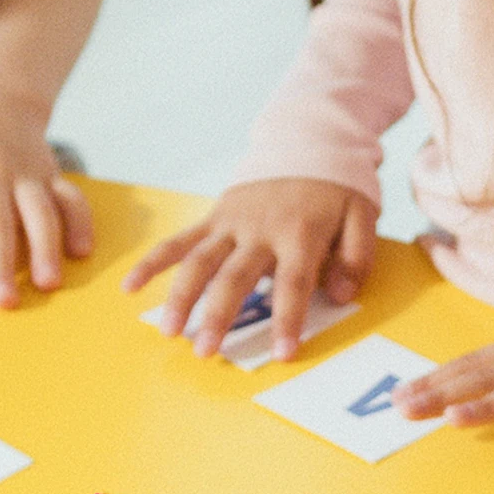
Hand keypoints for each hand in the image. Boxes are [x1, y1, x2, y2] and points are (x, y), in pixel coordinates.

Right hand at [121, 178, 374, 361]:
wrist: (307, 139)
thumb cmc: (336, 188)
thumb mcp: (363, 215)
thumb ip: (356, 257)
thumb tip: (338, 295)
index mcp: (300, 232)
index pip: (293, 283)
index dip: (287, 320)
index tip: (280, 354)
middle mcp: (260, 228)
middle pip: (233, 277)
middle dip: (218, 316)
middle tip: (205, 352)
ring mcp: (231, 223)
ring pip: (198, 261)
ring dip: (180, 297)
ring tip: (169, 332)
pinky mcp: (214, 217)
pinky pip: (179, 241)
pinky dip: (153, 263)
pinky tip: (130, 288)